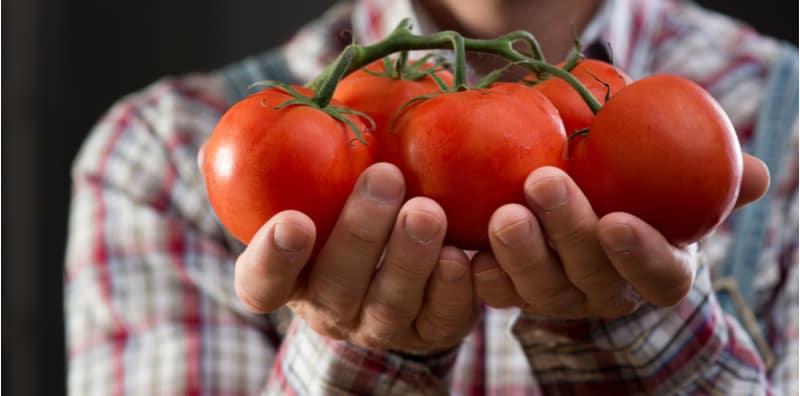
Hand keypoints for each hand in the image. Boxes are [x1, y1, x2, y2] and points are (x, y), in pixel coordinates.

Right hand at [230, 163, 477, 353]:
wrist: (399, 269)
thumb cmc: (346, 210)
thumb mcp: (316, 188)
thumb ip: (295, 158)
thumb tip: (275, 115)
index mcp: (290, 276)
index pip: (262, 282)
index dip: (273, 259)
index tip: (293, 221)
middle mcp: (331, 308)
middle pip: (337, 284)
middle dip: (361, 231)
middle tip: (386, 177)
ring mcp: (380, 326)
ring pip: (391, 304)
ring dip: (410, 256)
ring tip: (428, 210)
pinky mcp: (430, 333)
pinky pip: (441, 318)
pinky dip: (453, 288)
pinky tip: (462, 255)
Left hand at [472, 154, 769, 318]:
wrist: (583, 203)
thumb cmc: (638, 189)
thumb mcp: (677, 178)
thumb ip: (715, 175)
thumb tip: (756, 173)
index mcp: (655, 267)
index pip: (660, 276)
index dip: (640, 255)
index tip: (617, 221)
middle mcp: (606, 288)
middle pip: (589, 274)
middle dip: (566, 231)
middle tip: (542, 183)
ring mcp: (558, 295)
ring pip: (540, 288)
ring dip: (520, 253)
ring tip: (501, 214)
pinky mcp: (514, 291)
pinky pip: (497, 293)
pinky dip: (482, 274)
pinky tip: (466, 250)